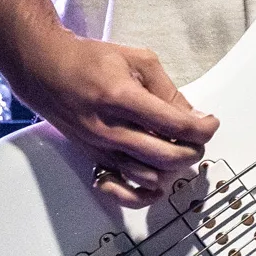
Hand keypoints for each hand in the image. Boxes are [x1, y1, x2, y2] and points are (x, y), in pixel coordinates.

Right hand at [18, 34, 217, 209]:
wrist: (45, 71)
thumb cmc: (89, 60)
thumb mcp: (136, 59)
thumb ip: (167, 89)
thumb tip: (192, 117)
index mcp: (121, 97)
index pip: (175, 124)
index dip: (203, 127)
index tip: (210, 123)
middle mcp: (110, 129)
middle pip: (167, 156)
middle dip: (194, 150)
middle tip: (198, 138)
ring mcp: (100, 148)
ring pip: (150, 176)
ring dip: (174, 169)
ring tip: (179, 150)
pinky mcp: (94, 159)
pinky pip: (122, 191)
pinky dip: (145, 195)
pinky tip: (158, 185)